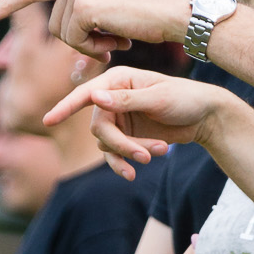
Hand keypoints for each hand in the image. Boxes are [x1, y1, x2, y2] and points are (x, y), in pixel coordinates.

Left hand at [0, 0, 191, 66]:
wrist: (172, 12)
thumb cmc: (149, 19)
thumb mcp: (111, 21)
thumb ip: (86, 29)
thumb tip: (70, 63)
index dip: (9, 6)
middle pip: (54, 26)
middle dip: (79, 44)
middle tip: (112, 42)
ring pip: (63, 36)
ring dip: (90, 47)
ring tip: (118, 38)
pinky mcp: (83, 5)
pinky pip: (75, 41)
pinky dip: (95, 49)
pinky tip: (117, 41)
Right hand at [43, 69, 230, 180]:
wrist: (206, 117)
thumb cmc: (186, 99)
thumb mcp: (159, 98)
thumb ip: (127, 100)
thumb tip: (95, 98)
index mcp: (118, 80)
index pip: (85, 94)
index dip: (65, 107)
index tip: (47, 121)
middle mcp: (113, 98)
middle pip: (98, 128)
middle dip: (120, 145)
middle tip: (144, 157)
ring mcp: (119, 119)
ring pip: (107, 144)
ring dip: (130, 154)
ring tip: (158, 154)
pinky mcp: (127, 137)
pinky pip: (114, 155)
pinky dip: (124, 164)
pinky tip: (135, 173)